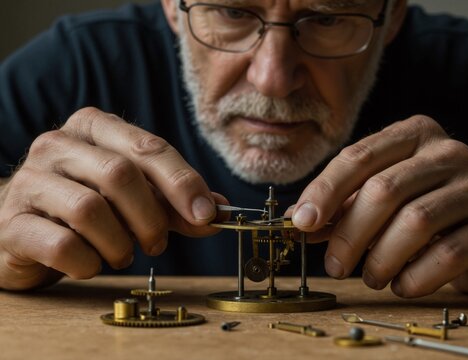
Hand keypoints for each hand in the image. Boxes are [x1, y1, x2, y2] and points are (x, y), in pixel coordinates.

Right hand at [0, 107, 223, 289]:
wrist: (23, 228)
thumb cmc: (86, 208)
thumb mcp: (134, 199)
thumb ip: (174, 204)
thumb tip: (217, 211)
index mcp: (94, 128)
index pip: (148, 148)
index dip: (183, 182)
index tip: (206, 214)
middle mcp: (58, 145)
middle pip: (121, 175)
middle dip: (152, 218)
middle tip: (158, 243)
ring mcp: (30, 181)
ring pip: (90, 210)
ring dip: (120, 244)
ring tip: (122, 254)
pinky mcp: (11, 222)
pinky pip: (62, 245)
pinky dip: (88, 263)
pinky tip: (91, 264)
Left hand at [292, 115, 467, 296]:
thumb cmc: (427, 208)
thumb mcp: (384, 199)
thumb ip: (345, 205)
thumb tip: (300, 220)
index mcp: (413, 135)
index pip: (358, 157)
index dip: (324, 191)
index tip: (302, 223)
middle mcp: (447, 152)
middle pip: (384, 190)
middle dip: (350, 234)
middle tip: (334, 266)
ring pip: (415, 221)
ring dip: (381, 258)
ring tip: (371, 278)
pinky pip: (449, 253)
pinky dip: (416, 276)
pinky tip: (403, 285)